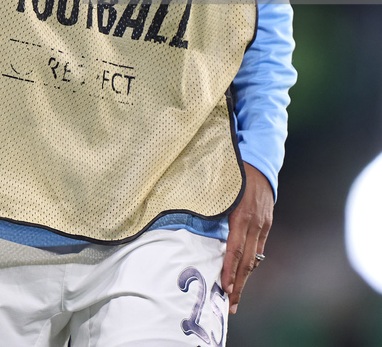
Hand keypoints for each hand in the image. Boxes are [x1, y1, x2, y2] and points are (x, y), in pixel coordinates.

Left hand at [222, 162, 272, 314]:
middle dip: (238, 284)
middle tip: (230, 305)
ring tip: (236, 296)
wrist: (260, 161)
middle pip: (247, 260)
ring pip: (254, 257)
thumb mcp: (222, 187)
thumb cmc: (235, 172)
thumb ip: (214, 208)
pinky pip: (259, 248)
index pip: (235, 249)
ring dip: (245, 278)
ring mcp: (263, 224)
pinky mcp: (267, 223)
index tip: (224, 287)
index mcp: (242, 215)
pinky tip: (244, 274)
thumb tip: (199, 226)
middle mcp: (255, 223)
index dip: (230, 270)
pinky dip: (251, 263)